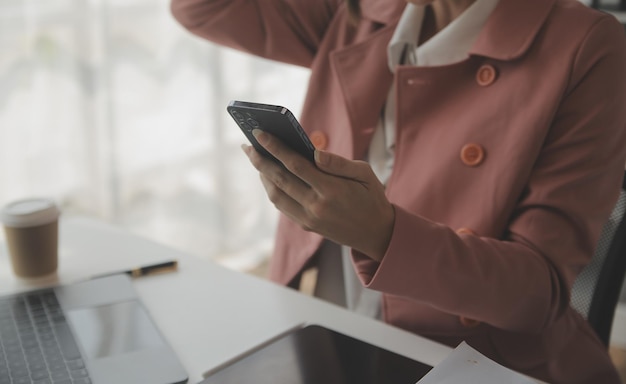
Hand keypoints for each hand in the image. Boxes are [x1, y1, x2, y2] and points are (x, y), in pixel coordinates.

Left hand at [242, 129, 394, 260]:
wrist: (377, 233)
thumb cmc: (372, 197)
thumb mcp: (365, 174)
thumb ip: (338, 163)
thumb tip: (314, 152)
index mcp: (332, 189)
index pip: (296, 164)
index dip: (275, 148)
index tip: (259, 134)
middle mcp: (316, 206)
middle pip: (279, 179)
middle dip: (260, 160)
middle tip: (246, 145)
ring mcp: (309, 218)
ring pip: (276, 194)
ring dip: (262, 175)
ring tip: (255, 158)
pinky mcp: (306, 225)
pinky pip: (282, 205)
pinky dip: (272, 189)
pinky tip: (269, 176)